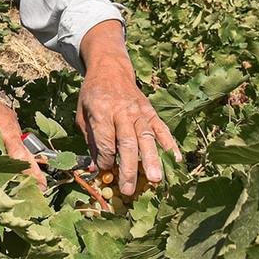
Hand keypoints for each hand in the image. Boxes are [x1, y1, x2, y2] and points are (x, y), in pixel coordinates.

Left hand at [76, 21, 181, 196]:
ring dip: (151, 160)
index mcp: (101, 111)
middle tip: (129, 190)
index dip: (105, 159)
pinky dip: (170, 144)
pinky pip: (162, 128)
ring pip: (147, 137)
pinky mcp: (151, 111)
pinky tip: (176, 160)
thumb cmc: (93, 95)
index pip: (106, 141)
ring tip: (155, 180)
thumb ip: (90, 141)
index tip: (105, 171)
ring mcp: (139, 111)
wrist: (110, 69)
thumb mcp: (82, 115)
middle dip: (128, 168)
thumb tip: (95, 168)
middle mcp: (122, 111)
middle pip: (127, 142)